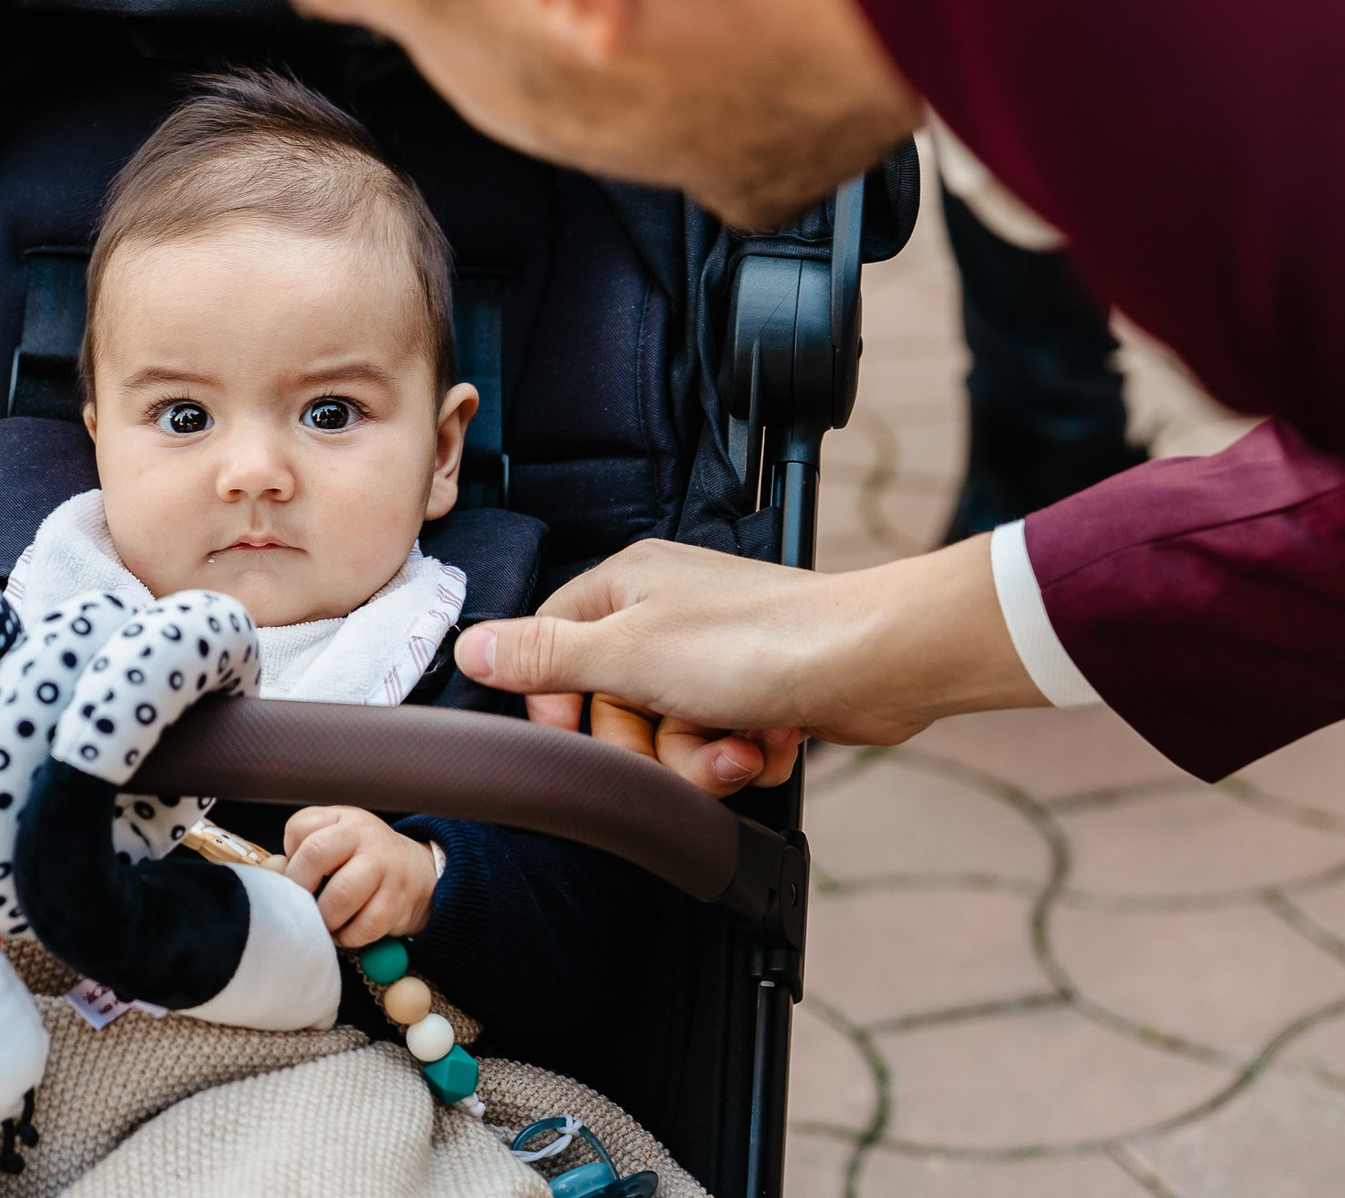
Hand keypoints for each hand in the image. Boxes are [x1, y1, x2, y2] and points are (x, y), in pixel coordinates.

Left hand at [282, 806, 438, 947]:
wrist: (418, 872)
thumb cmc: (364, 860)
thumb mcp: (339, 840)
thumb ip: (307, 853)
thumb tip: (274, 880)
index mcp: (343, 819)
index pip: (300, 827)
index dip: (289, 856)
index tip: (294, 876)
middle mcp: (364, 835)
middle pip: (316, 853)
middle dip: (299, 887)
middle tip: (299, 905)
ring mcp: (384, 866)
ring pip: (341, 894)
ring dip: (324, 917)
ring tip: (323, 922)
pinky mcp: (398, 900)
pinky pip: (364, 926)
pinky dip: (348, 937)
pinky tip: (346, 932)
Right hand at [458, 536, 1041, 791]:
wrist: (872, 663)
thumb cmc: (761, 641)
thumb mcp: (629, 653)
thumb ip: (546, 656)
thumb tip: (472, 646)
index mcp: (626, 586)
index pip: (552, 648)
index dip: (561, 703)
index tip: (580, 732)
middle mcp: (666, 615)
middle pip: (611, 708)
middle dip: (651, 745)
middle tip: (686, 735)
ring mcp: (712, 656)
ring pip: (667, 737)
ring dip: (702, 759)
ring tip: (740, 741)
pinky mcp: (752, 693)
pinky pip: (717, 746)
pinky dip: (742, 755)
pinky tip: (769, 739)